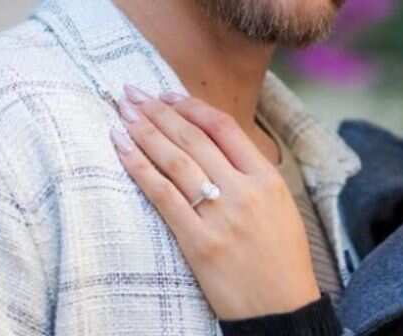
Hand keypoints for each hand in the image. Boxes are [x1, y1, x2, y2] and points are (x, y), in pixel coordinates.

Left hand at [109, 85, 320, 319]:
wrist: (281, 309)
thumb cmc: (281, 260)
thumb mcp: (280, 207)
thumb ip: (252, 176)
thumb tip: (213, 148)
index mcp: (268, 178)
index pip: (225, 127)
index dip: (191, 107)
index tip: (167, 95)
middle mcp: (245, 191)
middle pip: (194, 139)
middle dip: (158, 112)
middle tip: (131, 93)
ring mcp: (222, 215)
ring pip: (176, 161)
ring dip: (144, 132)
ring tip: (121, 113)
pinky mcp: (199, 242)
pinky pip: (163, 196)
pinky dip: (140, 168)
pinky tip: (122, 150)